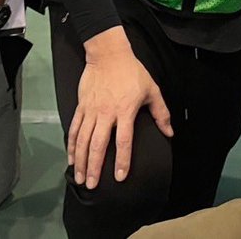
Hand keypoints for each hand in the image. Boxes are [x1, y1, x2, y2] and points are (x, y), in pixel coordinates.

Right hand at [69, 28, 172, 188]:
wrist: (109, 54)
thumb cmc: (132, 72)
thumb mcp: (152, 90)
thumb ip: (161, 113)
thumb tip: (169, 132)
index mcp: (125, 111)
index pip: (124, 141)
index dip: (123, 160)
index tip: (120, 177)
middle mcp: (106, 113)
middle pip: (98, 145)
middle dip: (94, 167)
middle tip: (92, 185)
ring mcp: (91, 110)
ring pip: (83, 140)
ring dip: (80, 161)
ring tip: (79, 177)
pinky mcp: (81, 106)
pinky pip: (74, 128)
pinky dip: (71, 145)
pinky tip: (71, 158)